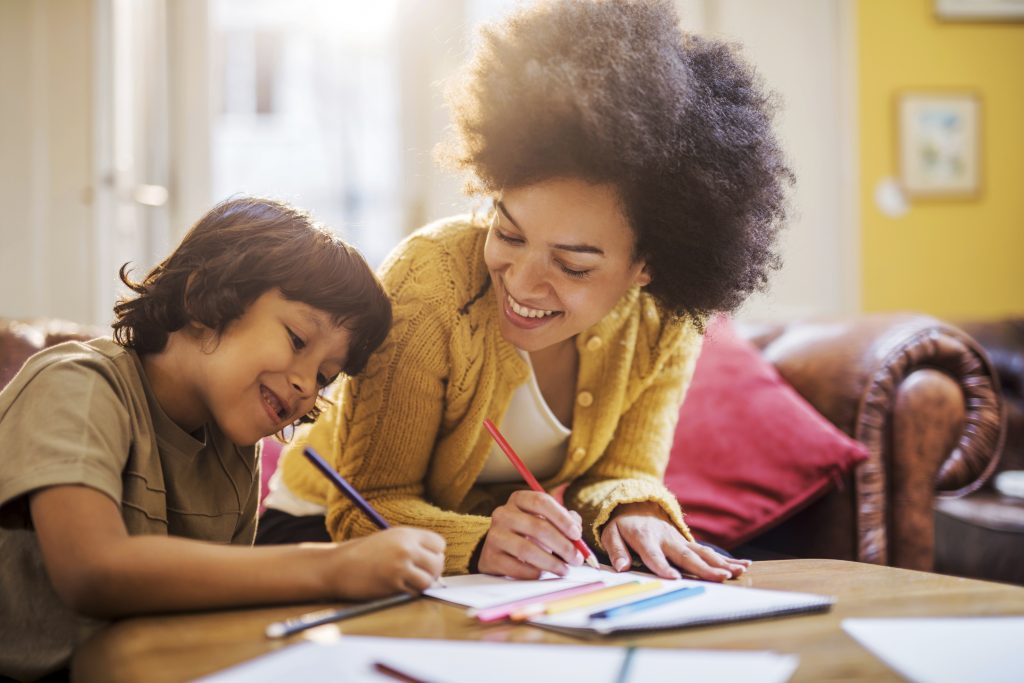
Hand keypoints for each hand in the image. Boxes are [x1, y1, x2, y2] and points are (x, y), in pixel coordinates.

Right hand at [327, 527, 445, 598]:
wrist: (336, 567)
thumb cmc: (361, 554)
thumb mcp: (388, 540)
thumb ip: (410, 545)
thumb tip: (435, 560)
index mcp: (405, 534)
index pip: (439, 544)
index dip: (434, 553)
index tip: (425, 560)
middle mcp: (406, 548)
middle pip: (438, 562)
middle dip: (432, 571)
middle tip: (420, 575)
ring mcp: (401, 566)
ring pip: (429, 580)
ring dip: (421, 584)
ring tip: (407, 582)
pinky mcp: (394, 584)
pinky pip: (414, 592)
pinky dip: (409, 593)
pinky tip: (395, 587)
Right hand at [478, 490, 584, 578]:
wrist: (500, 549)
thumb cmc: (530, 532)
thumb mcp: (545, 520)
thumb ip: (565, 521)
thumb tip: (577, 533)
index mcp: (518, 499)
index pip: (541, 501)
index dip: (562, 518)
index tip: (577, 535)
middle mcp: (503, 514)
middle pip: (537, 527)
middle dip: (562, 545)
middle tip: (577, 559)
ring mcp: (494, 536)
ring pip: (527, 550)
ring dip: (551, 563)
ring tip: (564, 570)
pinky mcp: (490, 557)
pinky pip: (516, 568)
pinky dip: (534, 573)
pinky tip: (543, 574)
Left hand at [601, 501, 749, 581]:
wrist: (635, 504)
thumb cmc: (622, 524)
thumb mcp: (610, 533)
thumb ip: (616, 550)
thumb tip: (621, 567)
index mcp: (644, 537)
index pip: (653, 554)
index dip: (662, 566)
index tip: (674, 578)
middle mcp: (666, 538)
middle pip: (685, 555)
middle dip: (704, 567)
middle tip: (721, 577)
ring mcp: (679, 539)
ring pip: (701, 552)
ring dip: (720, 562)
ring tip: (738, 572)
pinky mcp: (687, 542)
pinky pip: (707, 551)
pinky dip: (725, 559)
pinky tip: (742, 565)